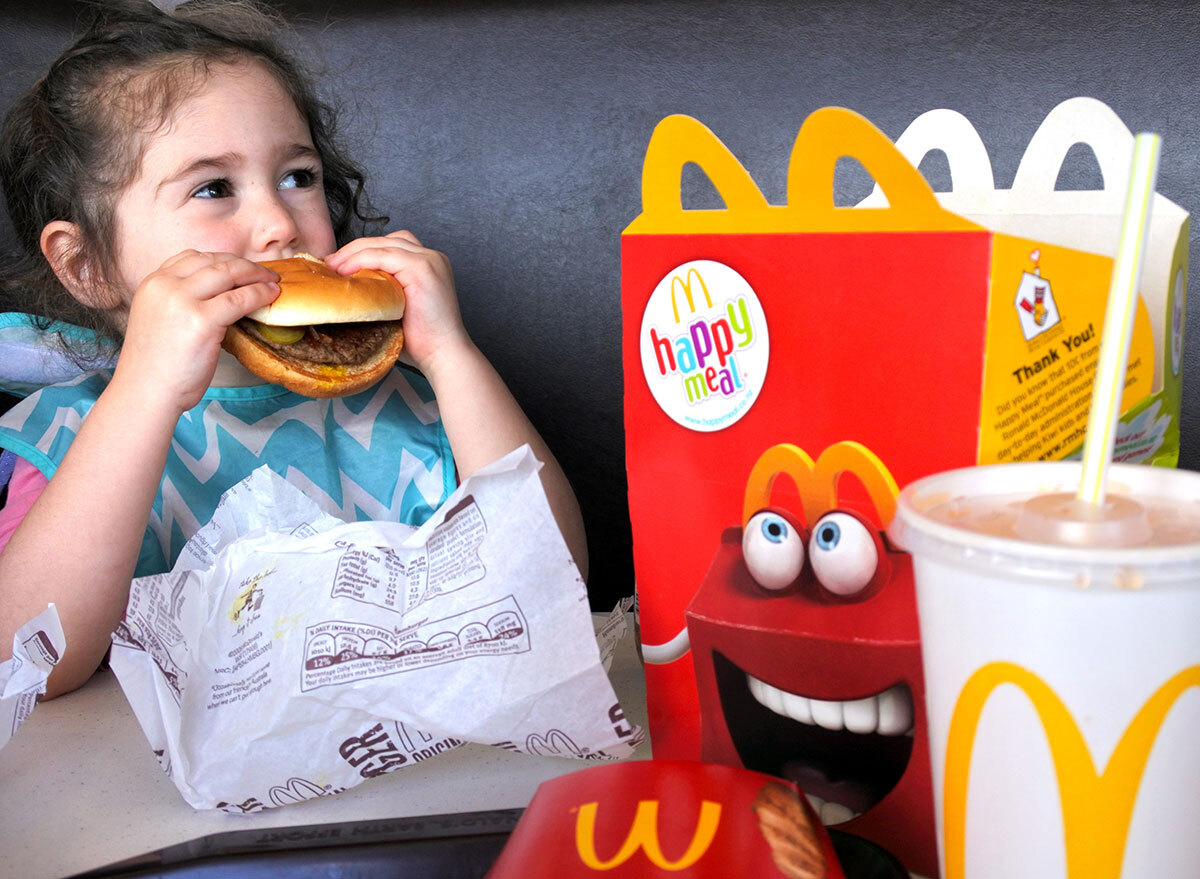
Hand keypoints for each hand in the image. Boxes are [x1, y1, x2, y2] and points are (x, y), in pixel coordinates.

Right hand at [113, 251, 279, 413]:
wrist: (146, 392)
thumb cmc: (157, 366)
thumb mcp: (160, 320)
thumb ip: (180, 302)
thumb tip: (218, 296)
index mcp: (152, 283)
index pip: (191, 257)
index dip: (221, 260)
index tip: (240, 267)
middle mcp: (165, 285)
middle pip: (213, 262)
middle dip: (243, 265)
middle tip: (265, 272)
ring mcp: (182, 300)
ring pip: (228, 275)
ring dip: (256, 275)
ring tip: (272, 281)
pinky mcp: (202, 319)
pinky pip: (239, 299)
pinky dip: (259, 294)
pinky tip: (271, 296)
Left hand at [324, 231, 468, 374]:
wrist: (443, 355)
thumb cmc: (421, 340)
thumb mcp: (397, 307)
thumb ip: (382, 291)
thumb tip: (347, 288)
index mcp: (428, 265)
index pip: (390, 246)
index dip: (362, 251)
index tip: (338, 266)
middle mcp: (431, 257)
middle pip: (385, 240)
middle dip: (354, 249)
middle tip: (329, 264)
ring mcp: (429, 260)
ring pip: (382, 244)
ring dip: (353, 253)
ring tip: (333, 268)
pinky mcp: (422, 269)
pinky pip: (383, 255)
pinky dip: (361, 260)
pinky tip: (346, 271)